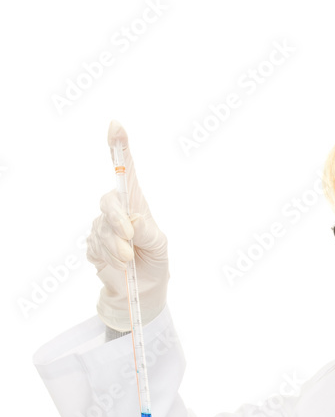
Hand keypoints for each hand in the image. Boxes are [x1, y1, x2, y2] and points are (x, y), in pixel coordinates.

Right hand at [86, 120, 168, 330]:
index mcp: (135, 203)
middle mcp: (116, 210)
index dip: (119, 147)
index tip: (116, 125)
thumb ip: (149, 232)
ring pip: (102, 230)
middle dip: (117, 221)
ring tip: (129, 259)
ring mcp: (101, 226)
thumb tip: (134, 220)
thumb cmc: (155, 262)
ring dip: (117, 247)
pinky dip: (109, 258)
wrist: (143, 291)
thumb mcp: (160, 246)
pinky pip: (95, 247)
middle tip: (130, 239)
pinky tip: (119, 264)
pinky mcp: (92, 245)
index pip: (125, 171)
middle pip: (108, 202)